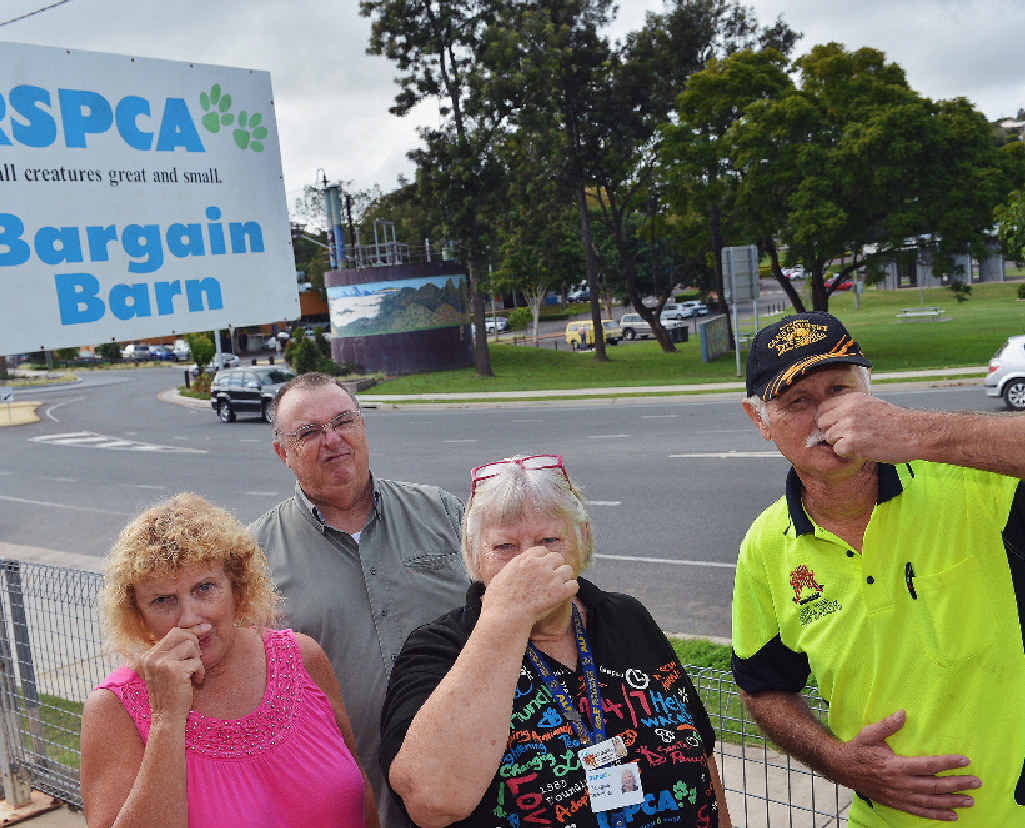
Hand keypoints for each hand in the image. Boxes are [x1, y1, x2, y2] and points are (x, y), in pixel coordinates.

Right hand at [137, 624, 210, 720]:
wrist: (166, 718)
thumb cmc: (172, 693)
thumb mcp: (169, 669)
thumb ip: (177, 651)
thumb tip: (201, 628)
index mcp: (148, 656)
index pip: (173, 632)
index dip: (191, 630)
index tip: (206, 629)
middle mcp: (152, 658)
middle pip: (182, 634)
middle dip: (194, 644)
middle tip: (195, 660)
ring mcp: (162, 664)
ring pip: (191, 646)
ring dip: (197, 661)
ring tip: (192, 674)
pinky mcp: (175, 671)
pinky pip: (197, 662)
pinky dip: (200, 672)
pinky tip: (195, 682)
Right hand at [481, 546, 577, 630]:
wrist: (505, 618)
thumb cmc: (497, 603)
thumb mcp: (498, 579)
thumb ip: (510, 571)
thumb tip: (511, 571)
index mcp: (524, 560)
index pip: (542, 550)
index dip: (543, 559)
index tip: (543, 568)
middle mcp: (539, 565)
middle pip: (557, 557)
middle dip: (556, 566)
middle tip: (553, 579)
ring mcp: (550, 577)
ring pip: (568, 569)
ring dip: (564, 578)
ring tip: (559, 588)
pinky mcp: (559, 591)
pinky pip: (574, 585)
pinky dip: (570, 590)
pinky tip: (564, 596)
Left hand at [816, 393, 926, 462]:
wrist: (915, 433)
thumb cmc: (896, 422)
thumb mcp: (871, 405)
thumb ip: (850, 409)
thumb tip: (829, 417)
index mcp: (852, 399)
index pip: (823, 408)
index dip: (828, 419)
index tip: (835, 426)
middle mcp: (848, 409)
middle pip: (822, 423)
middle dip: (831, 431)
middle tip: (848, 436)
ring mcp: (849, 426)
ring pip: (829, 437)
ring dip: (841, 443)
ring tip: (861, 442)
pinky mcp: (852, 442)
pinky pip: (838, 450)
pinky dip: (848, 453)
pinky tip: (864, 449)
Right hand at [836, 710, 978, 820]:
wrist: (842, 769)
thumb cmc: (857, 749)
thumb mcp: (869, 734)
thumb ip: (888, 725)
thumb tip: (903, 713)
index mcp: (895, 765)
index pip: (928, 765)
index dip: (948, 763)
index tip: (965, 761)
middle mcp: (900, 783)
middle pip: (935, 785)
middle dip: (958, 784)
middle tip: (976, 782)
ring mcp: (899, 796)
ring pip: (931, 801)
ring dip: (952, 801)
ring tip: (970, 800)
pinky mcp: (897, 803)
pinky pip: (920, 812)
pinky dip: (937, 815)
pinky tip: (952, 815)